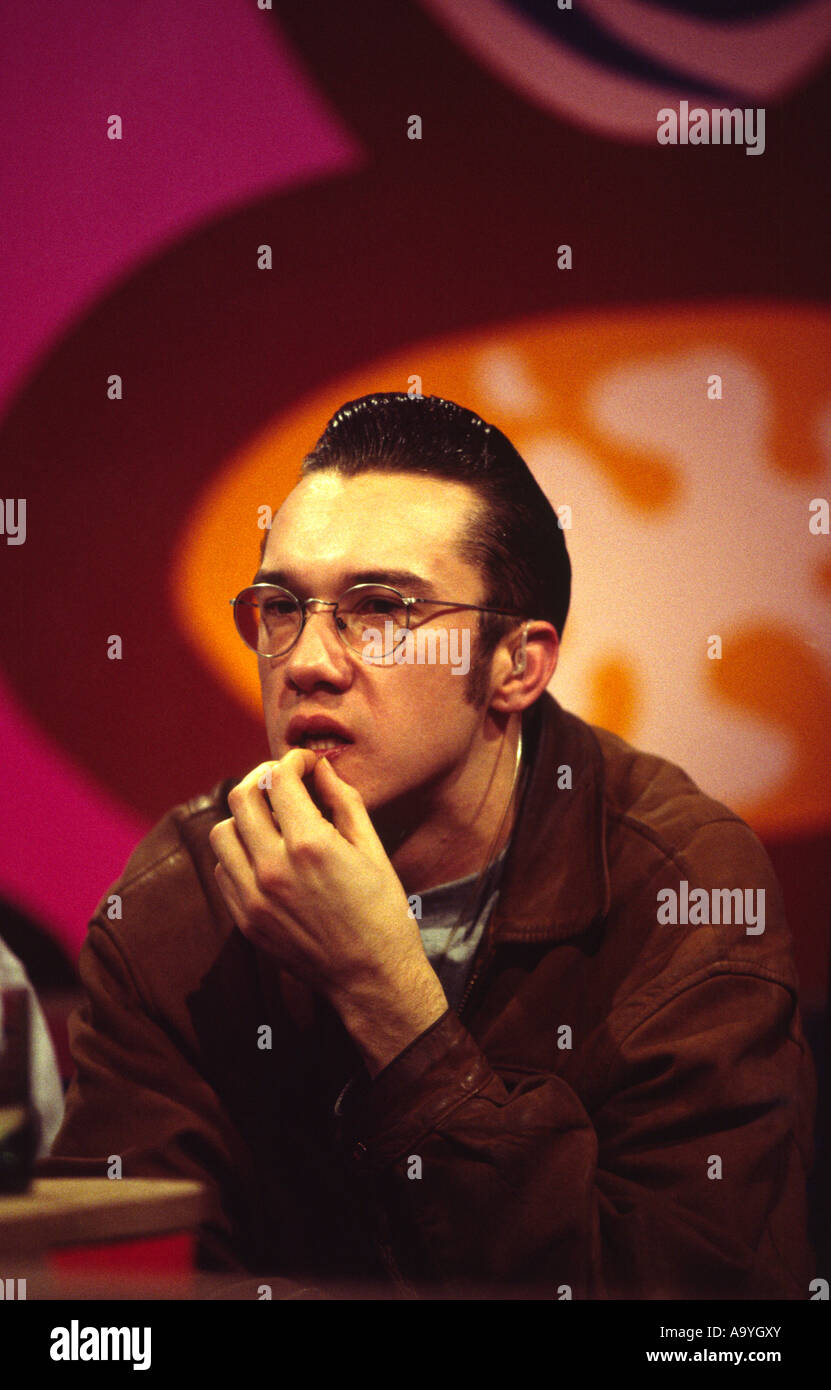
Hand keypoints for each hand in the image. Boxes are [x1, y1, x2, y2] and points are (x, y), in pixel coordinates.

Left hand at [209, 752, 447, 1073]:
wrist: (371, 976)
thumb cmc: (382, 910)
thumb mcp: (372, 848)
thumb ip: (343, 801)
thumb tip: (320, 770)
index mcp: (311, 845)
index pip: (280, 779)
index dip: (293, 761)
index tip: (305, 764)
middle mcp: (274, 868)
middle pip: (241, 797)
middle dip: (263, 779)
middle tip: (283, 783)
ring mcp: (254, 897)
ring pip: (222, 832)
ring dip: (244, 817)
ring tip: (271, 821)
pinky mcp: (245, 920)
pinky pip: (223, 870)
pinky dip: (239, 854)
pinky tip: (265, 856)